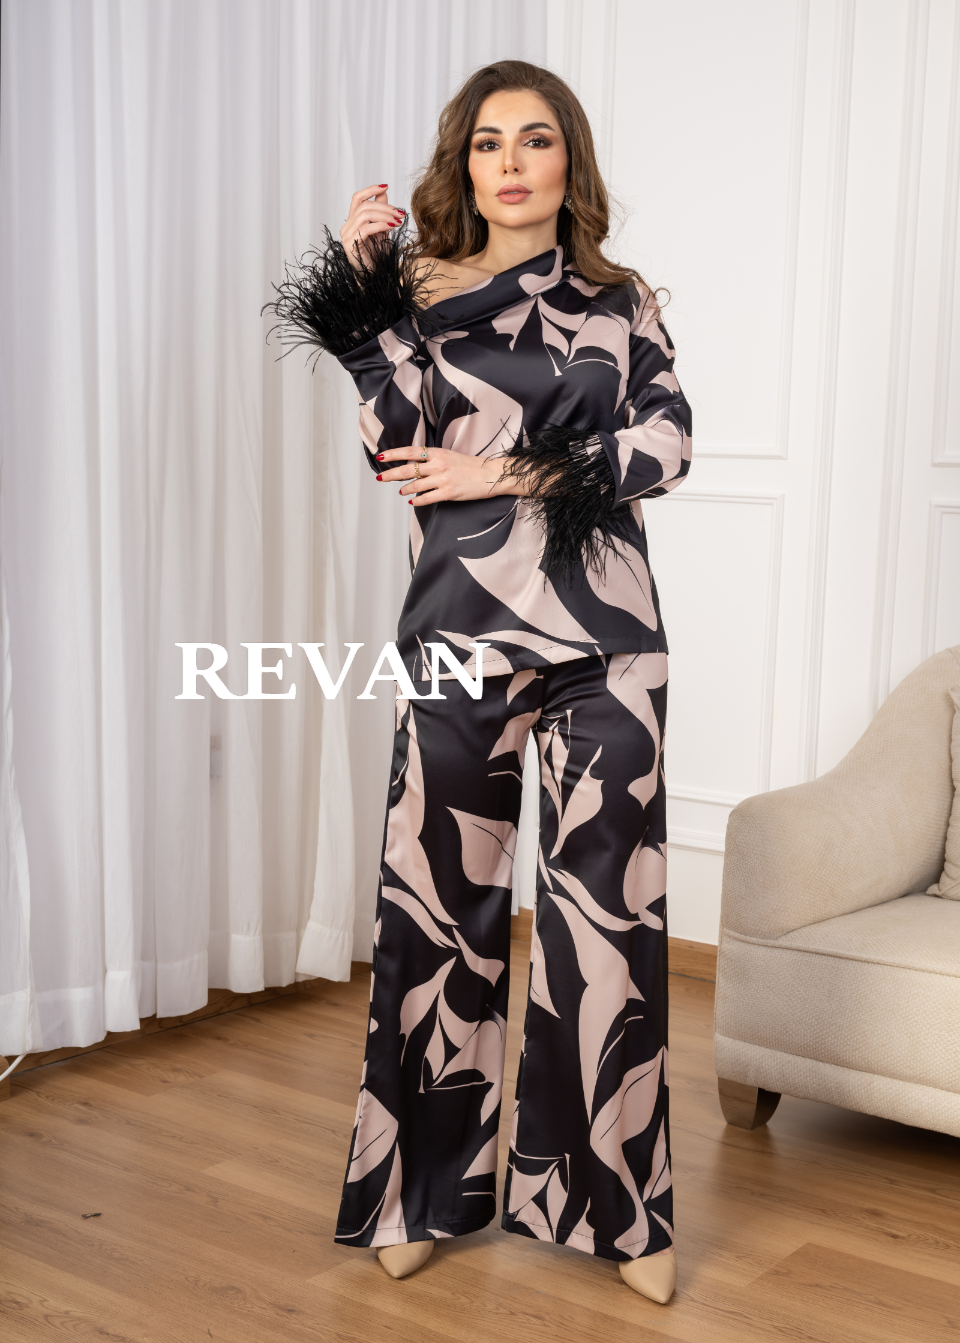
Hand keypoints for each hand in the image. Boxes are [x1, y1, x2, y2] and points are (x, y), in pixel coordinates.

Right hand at [340, 185, 405, 270]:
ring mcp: (347, 236)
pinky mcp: (351, 245)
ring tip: (398, 220)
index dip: (370, 190)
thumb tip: (383, 192)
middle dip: (384, 206)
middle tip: (400, 213)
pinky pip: (366, 228)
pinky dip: (381, 224)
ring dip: (384, 215)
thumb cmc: (377, 257)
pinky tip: (392, 226)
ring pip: (364, 214)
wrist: (373, 278)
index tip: (385, 186)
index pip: (357, 199)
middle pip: (363, 206)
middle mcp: (347, 227)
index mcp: (352, 222)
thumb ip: (381, 212)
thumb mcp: (382, 230)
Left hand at [375, 447, 528, 503]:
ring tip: (401, 491)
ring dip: (405, 489)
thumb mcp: (450, 456)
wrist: (490, 475)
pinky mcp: (448, 493)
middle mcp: (437, 465)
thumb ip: (432, 460)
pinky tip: (412, 501)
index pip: (409, 452)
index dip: (393, 454)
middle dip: (391, 474)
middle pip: (407, 470)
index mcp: (437, 453)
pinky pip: (426, 498)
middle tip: (380, 478)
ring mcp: (442, 479)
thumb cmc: (471, 466)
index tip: (380, 457)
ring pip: (415, 486)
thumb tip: (414, 466)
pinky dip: (417, 501)